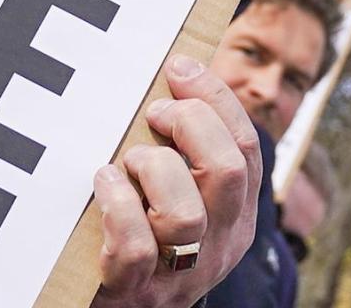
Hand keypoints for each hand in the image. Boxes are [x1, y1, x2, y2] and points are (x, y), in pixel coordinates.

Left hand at [89, 54, 259, 307]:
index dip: (214, 99)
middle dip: (189, 123)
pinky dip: (116, 205)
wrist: (118, 307)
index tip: (179, 67)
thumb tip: (175, 70)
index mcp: (236, 214)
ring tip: (127, 162)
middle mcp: (218, 244)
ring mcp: (179, 273)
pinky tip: (103, 183)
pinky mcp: (134, 292)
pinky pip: (135, 247)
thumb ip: (184, 148)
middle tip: (155, 112)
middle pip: (227, 170)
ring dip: (151, 169)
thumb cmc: (141, 231)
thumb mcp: (178, 192)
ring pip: (184, 213)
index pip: (246, 147)